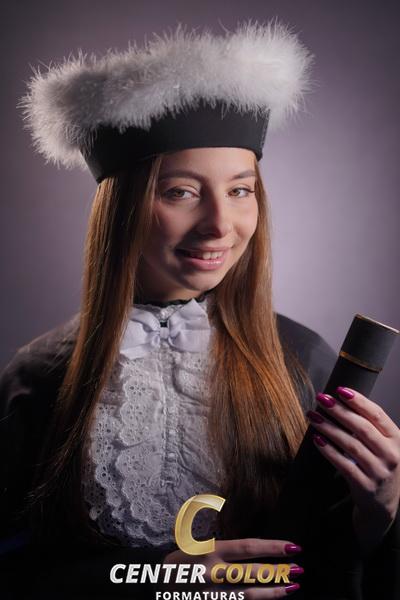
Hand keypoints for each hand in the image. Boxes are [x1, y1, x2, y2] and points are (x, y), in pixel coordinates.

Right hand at [161, 537, 303, 597]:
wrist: (152, 585)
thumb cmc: (180, 562)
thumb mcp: (195, 544)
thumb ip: (221, 544)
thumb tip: (254, 545)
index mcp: (209, 549)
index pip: (248, 547)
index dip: (273, 548)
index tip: (293, 547)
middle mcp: (210, 571)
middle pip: (251, 572)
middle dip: (278, 571)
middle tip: (299, 569)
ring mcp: (209, 593)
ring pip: (247, 594)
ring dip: (273, 591)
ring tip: (293, 587)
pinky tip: (271, 598)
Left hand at [306, 386, 399, 555]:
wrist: (383, 505)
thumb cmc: (378, 465)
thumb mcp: (382, 445)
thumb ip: (368, 426)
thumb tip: (338, 400)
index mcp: (396, 439)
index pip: (377, 415)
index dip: (358, 401)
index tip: (339, 389)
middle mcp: (391, 455)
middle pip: (362, 428)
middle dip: (340, 411)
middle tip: (321, 398)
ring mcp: (379, 472)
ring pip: (351, 445)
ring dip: (330, 428)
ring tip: (313, 416)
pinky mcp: (365, 486)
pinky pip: (343, 465)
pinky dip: (328, 451)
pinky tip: (316, 439)